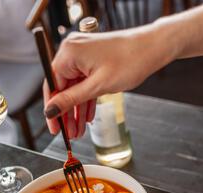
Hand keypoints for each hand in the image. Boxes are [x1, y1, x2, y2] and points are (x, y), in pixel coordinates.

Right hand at [43, 22, 177, 137]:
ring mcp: (83, 55)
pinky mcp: (92, 60)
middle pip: (62, 88)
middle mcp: (72, 51)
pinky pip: (84, 83)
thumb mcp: (97, 86)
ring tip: (79, 131)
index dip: (52, 110)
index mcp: (69, 53)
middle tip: (69, 134)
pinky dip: (86, 100)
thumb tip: (50, 111)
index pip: (52, 85)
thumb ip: (71, 100)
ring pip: (74, 88)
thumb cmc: (129, 61)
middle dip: (66, 113)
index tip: (54, 128)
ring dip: (76, 111)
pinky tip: (87, 118)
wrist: (152, 48)